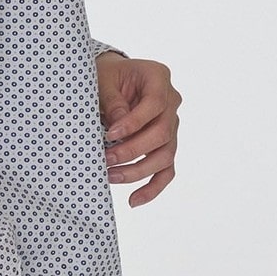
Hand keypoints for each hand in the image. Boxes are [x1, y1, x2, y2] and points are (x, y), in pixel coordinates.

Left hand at [96, 54, 181, 206]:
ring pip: (165, 155)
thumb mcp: (104, 79)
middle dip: (133, 150)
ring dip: (138, 171)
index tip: (110, 134)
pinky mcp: (166, 144)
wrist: (112, 77)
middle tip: (106, 159)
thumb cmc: (108, 75)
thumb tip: (118, 125)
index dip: (134, 122)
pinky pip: (166, 170)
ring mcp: (171, 125)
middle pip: (163, 133)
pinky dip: (152, 187)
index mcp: (159, 78)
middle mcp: (171, 102)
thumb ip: (112, 100)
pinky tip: (134, 200)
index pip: (155, 104)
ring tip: (112, 176)